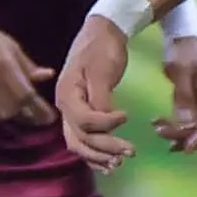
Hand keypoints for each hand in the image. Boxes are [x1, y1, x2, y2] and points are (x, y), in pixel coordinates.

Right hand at [0, 11, 53, 124]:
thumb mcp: (9, 46)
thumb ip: (27, 65)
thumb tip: (48, 76)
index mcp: (4, 66)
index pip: (27, 96)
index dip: (40, 110)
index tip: (49, 118)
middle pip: (11, 110)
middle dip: (21, 112)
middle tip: (26, 109)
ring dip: (3, 113)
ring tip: (6, 104)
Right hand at [54, 16, 134, 171]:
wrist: (103, 32)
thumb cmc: (102, 49)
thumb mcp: (102, 70)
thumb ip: (101, 98)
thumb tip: (105, 122)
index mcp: (67, 94)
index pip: (82, 121)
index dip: (105, 125)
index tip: (126, 116)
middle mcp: (65, 107)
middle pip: (81, 138)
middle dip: (105, 148)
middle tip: (131, 151)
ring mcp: (72, 112)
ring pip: (80, 143)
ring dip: (99, 156)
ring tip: (120, 162)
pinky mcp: (82, 113)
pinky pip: (83, 140)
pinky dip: (95, 154)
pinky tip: (108, 163)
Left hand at [155, 33, 196, 153]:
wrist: (184, 36)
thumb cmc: (183, 52)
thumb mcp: (180, 71)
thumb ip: (183, 96)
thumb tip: (185, 123)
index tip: (184, 149)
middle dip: (183, 135)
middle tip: (159, 132)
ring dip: (179, 131)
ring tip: (157, 129)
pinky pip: (193, 118)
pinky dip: (179, 124)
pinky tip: (162, 124)